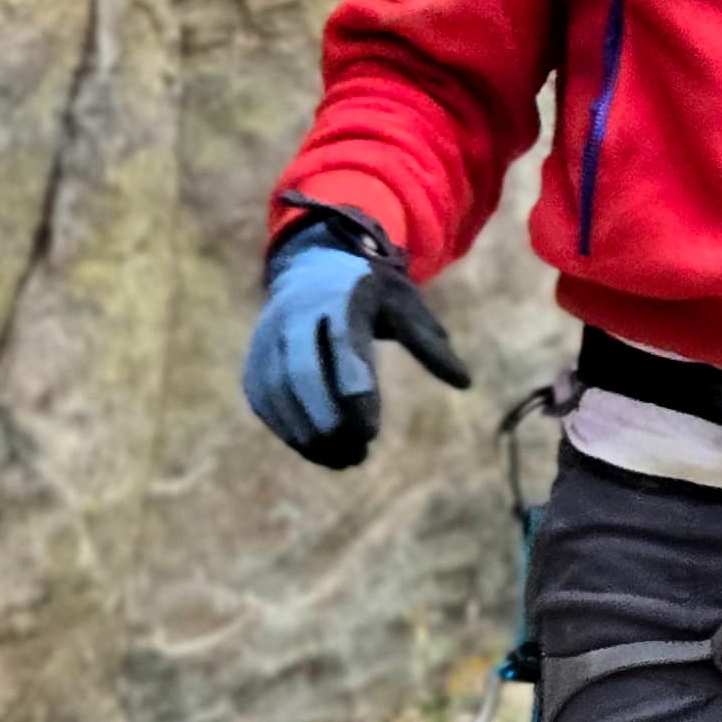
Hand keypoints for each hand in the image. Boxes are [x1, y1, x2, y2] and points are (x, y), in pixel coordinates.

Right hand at [243, 207, 470, 469]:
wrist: (314, 261)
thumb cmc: (370, 289)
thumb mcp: (404, 303)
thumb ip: (429, 343)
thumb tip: (466, 383)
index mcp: (340, 300)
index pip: (342, 350)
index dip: (353, 393)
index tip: (370, 433)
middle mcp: (296, 316)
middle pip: (300, 373)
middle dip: (325, 419)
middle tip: (357, 454)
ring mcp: (269, 335)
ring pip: (277, 390)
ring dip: (305, 432)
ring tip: (341, 460)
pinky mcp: (255, 354)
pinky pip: (263, 396)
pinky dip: (285, 427)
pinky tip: (314, 450)